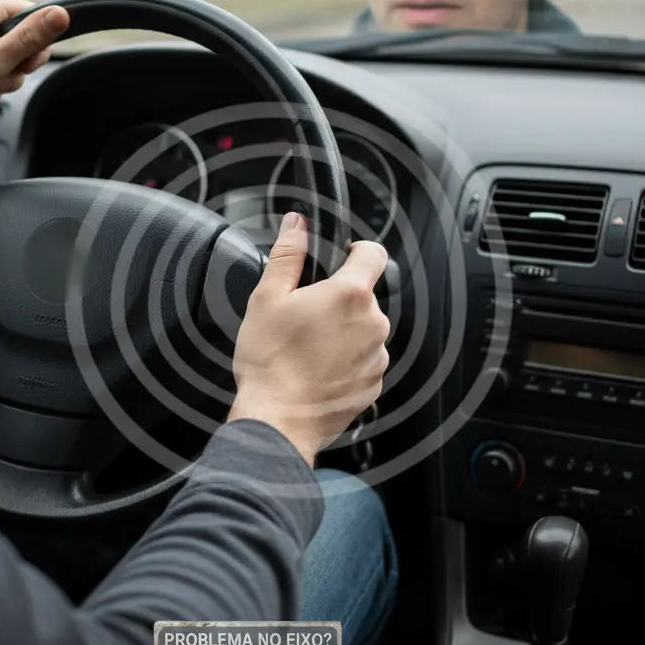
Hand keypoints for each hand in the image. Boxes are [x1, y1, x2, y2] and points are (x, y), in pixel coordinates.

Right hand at [227, 212, 390, 464]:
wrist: (277, 420)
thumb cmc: (270, 362)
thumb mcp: (267, 298)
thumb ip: (287, 255)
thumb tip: (295, 225)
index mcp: (349, 295)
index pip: (374, 254)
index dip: (359, 250)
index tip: (344, 256)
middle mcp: (373, 324)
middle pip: (365, 297)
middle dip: (339, 300)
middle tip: (306, 316)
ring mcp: (377, 357)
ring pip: (365, 331)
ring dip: (344, 332)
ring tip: (308, 348)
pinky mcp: (374, 385)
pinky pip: (364, 362)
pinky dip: (346, 362)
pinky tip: (317, 369)